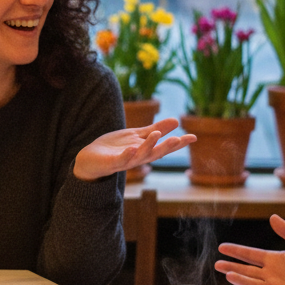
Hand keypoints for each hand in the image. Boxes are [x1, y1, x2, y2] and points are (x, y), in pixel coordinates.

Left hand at [73, 118, 195, 181]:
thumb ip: (156, 129)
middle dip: (167, 147)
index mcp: (145, 150)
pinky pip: (121, 160)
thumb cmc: (115, 148)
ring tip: (157, 135)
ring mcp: (125, 161)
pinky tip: (132, 148)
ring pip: (140, 156)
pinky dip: (127, 155)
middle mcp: (138, 158)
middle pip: (155, 153)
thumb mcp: (137, 135)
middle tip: (179, 139)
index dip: (179, 143)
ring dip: (149, 146)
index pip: (165, 147)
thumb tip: (177, 121)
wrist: (90, 158)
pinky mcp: (112, 163)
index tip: (194, 137)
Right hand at [214, 215, 284, 284]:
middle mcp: (272, 275)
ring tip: (229, 275)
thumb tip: (273, 217)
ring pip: (253, 284)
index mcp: (275, 260)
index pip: (251, 255)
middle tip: (218, 264)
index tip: (222, 247)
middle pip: (247, 271)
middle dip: (232, 267)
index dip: (237, 251)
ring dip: (241, 280)